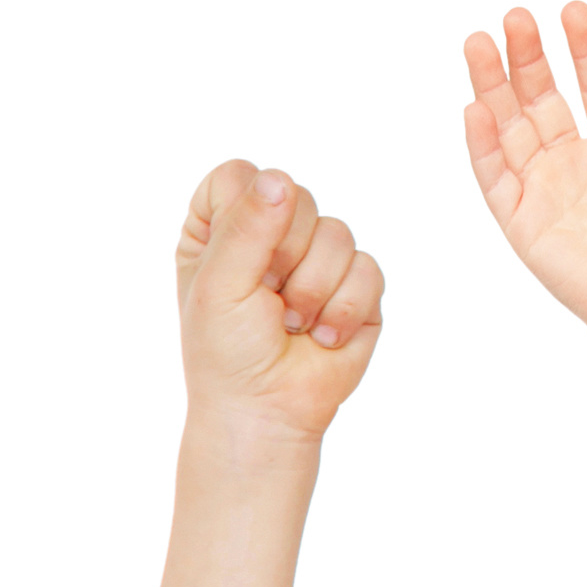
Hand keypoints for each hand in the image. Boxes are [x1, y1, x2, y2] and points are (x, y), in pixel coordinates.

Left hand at [176, 160, 380, 439]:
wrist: (266, 411)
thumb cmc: (227, 353)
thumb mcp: (219, 286)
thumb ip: (246, 227)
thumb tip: (280, 180)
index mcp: (222, 227)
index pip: (239, 176)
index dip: (246, 211)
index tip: (237, 258)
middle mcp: (270, 234)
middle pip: (296, 197)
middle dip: (283, 257)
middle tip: (265, 299)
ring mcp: (316, 258)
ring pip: (337, 233)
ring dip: (312, 290)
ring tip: (291, 324)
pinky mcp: (356, 286)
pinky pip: (367, 269)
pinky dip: (343, 309)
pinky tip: (321, 337)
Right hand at [462, 1, 586, 355]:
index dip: (585, 48)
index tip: (573, 9)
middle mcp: (577, 163)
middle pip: (543, 98)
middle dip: (528, 57)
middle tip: (516, 16)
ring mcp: (546, 190)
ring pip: (511, 127)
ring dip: (494, 86)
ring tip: (481, 42)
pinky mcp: (521, 221)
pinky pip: (494, 176)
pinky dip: (482, 143)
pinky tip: (476, 106)